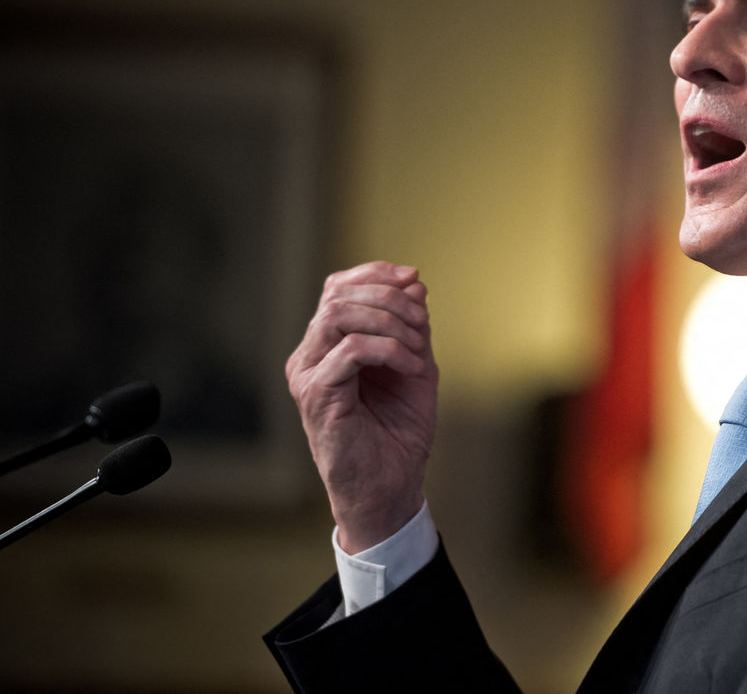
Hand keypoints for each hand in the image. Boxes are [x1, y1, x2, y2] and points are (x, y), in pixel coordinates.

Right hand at [286, 261, 438, 552]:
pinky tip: (412, 367)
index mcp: (327, 345)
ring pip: (337, 315)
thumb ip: (413, 326)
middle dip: (388, 297)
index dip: (376, 274)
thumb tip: (414, 283)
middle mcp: (309, 356)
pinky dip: (389, 349)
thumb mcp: (416, 365)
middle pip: (337, 295)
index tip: (414, 279)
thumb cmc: (398, 432)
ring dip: (389, 322)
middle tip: (422, 322)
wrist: (390, 488)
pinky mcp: (316, 397)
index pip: (338, 287)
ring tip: (418, 348)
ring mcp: (307, 376)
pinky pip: (350, 350)